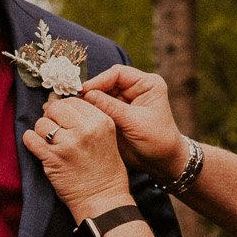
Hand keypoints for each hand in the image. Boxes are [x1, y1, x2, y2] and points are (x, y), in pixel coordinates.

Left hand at [23, 96, 135, 220]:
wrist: (103, 200)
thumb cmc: (105, 171)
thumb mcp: (106, 137)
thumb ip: (85, 119)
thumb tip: (53, 102)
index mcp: (101, 121)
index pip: (73, 101)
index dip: (64, 109)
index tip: (62, 119)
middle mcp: (85, 129)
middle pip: (56, 108)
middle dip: (51, 117)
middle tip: (54, 131)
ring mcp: (68, 143)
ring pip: (41, 123)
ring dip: (41, 132)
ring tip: (49, 143)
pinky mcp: (53, 158)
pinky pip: (30, 139)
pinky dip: (30, 141)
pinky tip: (37, 147)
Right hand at [79, 65, 184, 180]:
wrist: (162, 162)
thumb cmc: (157, 141)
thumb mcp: (134, 122)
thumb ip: (111, 107)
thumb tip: (86, 94)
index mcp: (147, 84)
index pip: (118, 73)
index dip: (99, 80)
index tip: (84, 91)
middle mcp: (136, 88)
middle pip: (107, 82)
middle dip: (92, 90)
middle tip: (74, 100)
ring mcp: (126, 101)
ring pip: (102, 94)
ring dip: (89, 101)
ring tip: (74, 107)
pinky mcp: (118, 113)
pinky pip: (101, 107)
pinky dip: (91, 110)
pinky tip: (81, 115)